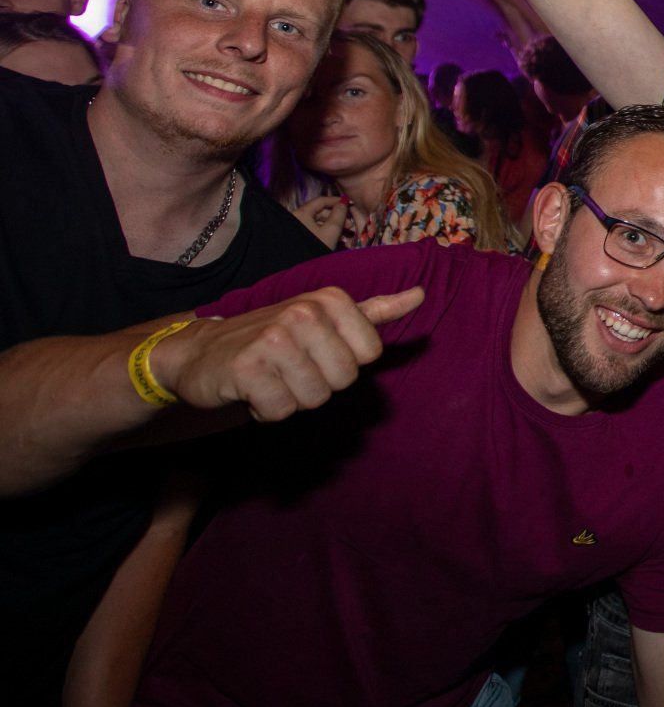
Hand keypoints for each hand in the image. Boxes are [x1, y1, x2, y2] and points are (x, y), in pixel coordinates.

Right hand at [150, 287, 424, 421]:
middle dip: (318, 384)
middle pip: (344, 380)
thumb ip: (374, 311)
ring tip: (270, 377)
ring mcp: (274, 338)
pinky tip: (251, 390)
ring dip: (291, 398)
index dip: (343, 364)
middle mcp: (304, 312)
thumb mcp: (325, 317)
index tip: (316, 351)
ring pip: (315, 399)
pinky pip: (282, 411)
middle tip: (289, 368)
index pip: (370, 355)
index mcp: (330, 299)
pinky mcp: (248, 368)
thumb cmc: (273, 338)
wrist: (200, 352)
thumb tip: (420, 295)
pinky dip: (266, 410)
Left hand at [291, 194, 349, 249]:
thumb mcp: (331, 230)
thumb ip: (339, 214)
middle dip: (338, 218)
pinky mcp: (299, 238)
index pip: (322, 200)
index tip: (349, 204)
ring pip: (319, 223)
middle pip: (321, 212)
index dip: (337, 201)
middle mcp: (297, 218)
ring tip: (346, 235)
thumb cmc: (314, 248)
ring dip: (334, 227)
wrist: (298, 269)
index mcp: (302, 213)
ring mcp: (297, 229)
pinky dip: (326, 234)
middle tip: (350, 225)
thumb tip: (343, 203)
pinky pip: (314, 231)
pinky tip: (337, 241)